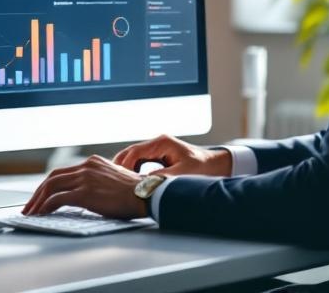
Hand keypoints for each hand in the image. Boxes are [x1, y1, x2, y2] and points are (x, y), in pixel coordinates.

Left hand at [22, 155, 145, 217]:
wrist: (147, 194)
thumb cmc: (135, 193)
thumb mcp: (114, 180)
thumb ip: (98, 182)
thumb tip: (87, 196)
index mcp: (92, 163)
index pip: (63, 172)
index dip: (49, 185)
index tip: (41, 196)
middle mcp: (86, 167)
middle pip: (52, 177)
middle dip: (38, 193)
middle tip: (30, 206)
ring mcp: (85, 178)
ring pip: (51, 187)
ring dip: (38, 201)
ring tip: (31, 213)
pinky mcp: (85, 192)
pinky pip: (58, 199)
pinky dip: (46, 206)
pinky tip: (42, 214)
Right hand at [113, 134, 232, 176]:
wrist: (217, 165)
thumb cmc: (202, 169)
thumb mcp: (181, 174)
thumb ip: (161, 178)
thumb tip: (141, 185)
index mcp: (162, 143)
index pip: (135, 152)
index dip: (124, 166)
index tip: (119, 180)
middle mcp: (157, 143)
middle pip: (130, 153)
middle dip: (120, 166)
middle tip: (111, 182)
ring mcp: (157, 149)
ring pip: (133, 157)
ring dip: (125, 169)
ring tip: (117, 183)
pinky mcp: (159, 156)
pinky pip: (140, 162)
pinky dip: (133, 170)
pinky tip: (129, 182)